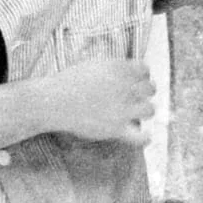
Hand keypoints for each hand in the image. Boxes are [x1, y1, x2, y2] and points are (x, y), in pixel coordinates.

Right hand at [36, 58, 157, 146]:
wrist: (52, 101)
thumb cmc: (68, 82)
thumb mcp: (93, 65)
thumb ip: (114, 67)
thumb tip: (129, 70)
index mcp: (119, 69)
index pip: (144, 69)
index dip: (142, 75)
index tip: (137, 80)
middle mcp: (124, 87)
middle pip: (150, 88)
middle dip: (145, 91)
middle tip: (137, 96)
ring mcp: (122, 109)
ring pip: (149, 110)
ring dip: (145, 110)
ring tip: (136, 112)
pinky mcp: (116, 129)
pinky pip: (140, 136)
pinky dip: (144, 137)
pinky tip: (144, 135)